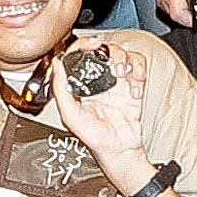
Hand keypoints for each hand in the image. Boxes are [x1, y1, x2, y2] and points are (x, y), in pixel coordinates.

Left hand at [48, 38, 153, 192]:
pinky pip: (139, 68)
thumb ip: (61, 90)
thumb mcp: (70, 117)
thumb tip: (57, 66)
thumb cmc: (95, 139)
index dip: (84, 45)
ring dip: (124, 60)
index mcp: (82, 85)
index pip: (80, 55)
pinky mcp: (134, 87)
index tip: (91, 44)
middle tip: (110, 58)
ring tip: (122, 75)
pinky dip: (139, 72)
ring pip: (123, 54)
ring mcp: (118, 83)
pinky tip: (134, 89)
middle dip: (108, 51)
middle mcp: (99, 81)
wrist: (119, 152)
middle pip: (104, 49)